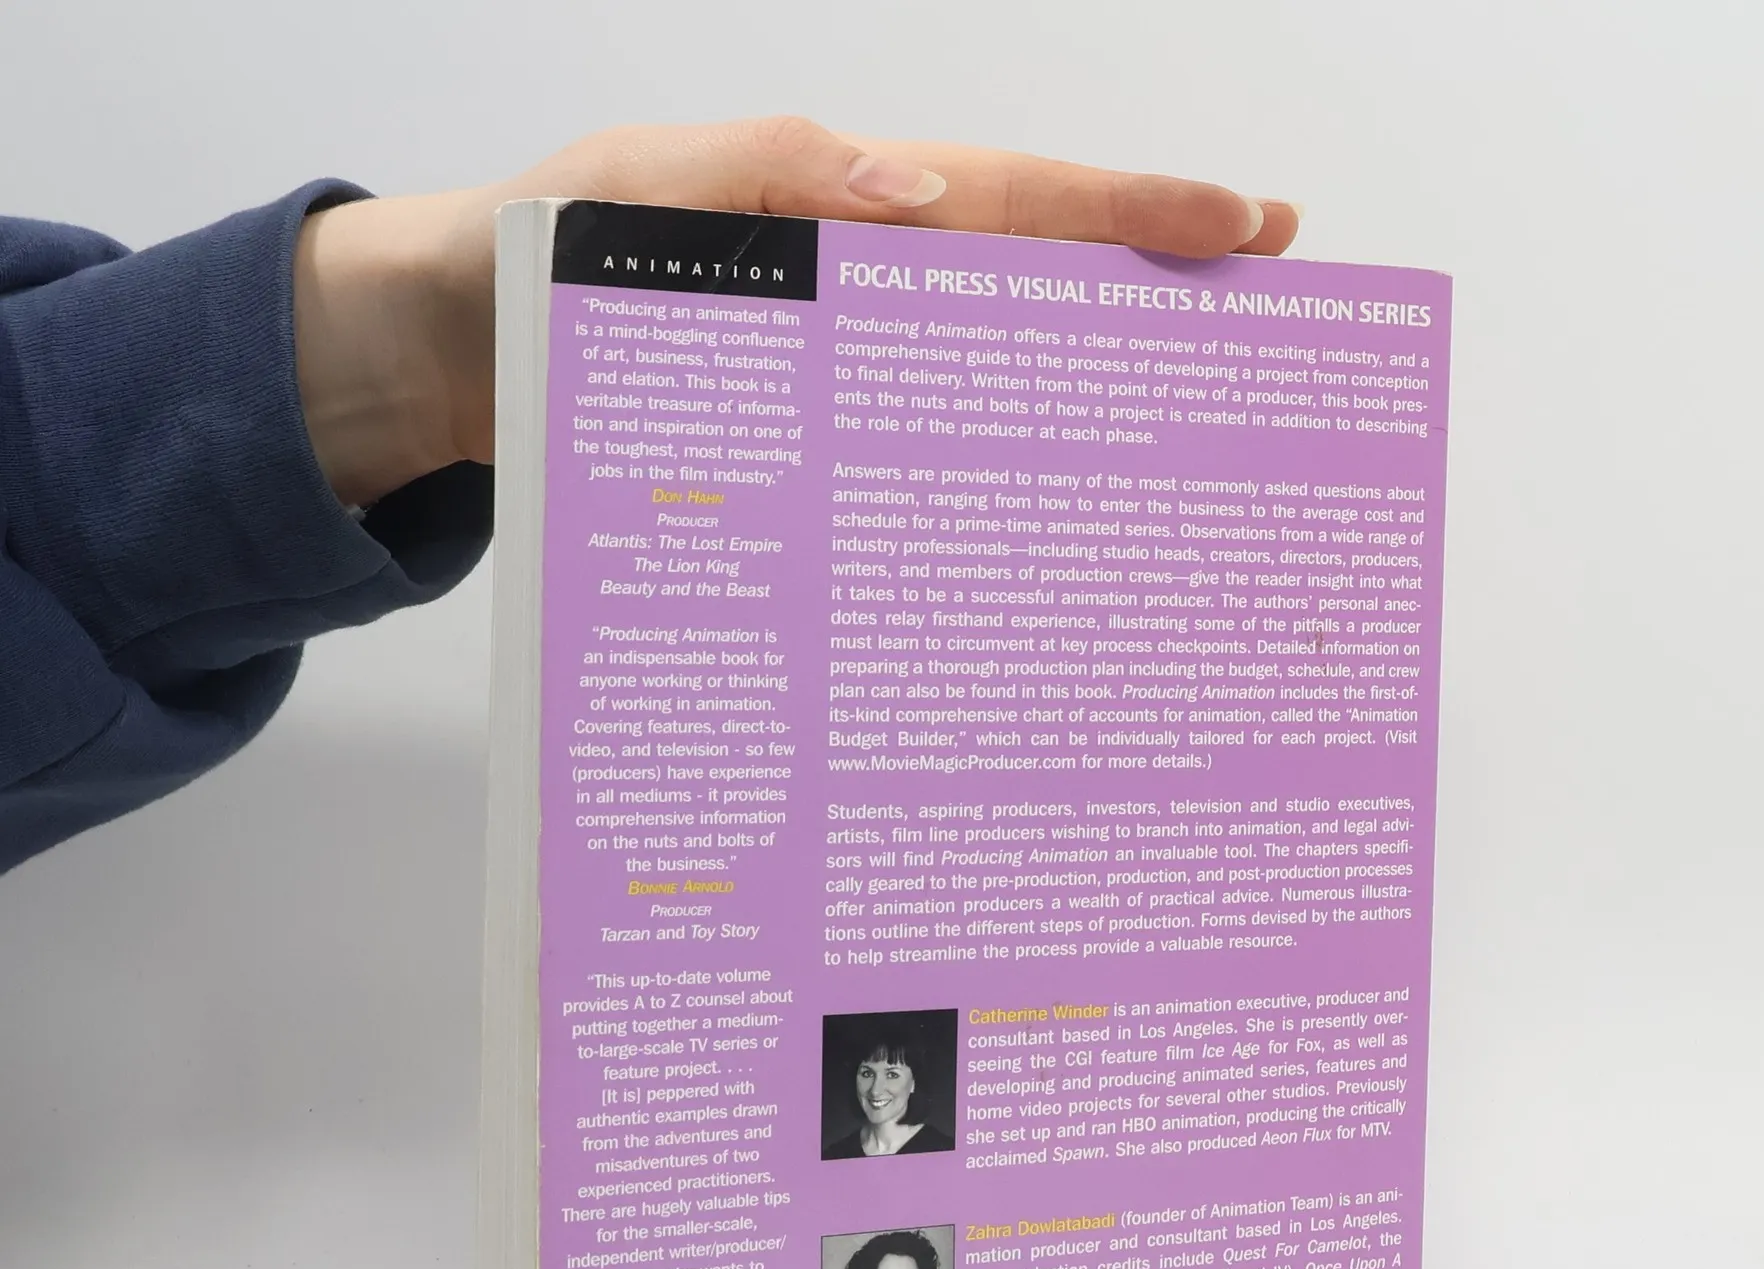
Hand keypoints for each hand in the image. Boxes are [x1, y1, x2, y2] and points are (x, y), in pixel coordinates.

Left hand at [293, 116, 1299, 508]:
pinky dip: (979, 494)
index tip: (1248, 228)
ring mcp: (834, 384)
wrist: (437, 368)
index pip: (1012, 202)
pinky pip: (908, 468)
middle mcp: (854, 298)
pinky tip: (1032, 542)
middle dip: (1150, 302)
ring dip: (1085, 411)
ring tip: (1191, 443)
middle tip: (1269, 326)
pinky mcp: (801, 460)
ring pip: (983, 387)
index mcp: (835, 211)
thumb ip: (767, 174)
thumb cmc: (520, 262)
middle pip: (1029, 292)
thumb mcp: (630, 190)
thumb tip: (922, 193)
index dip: (1132, 214)